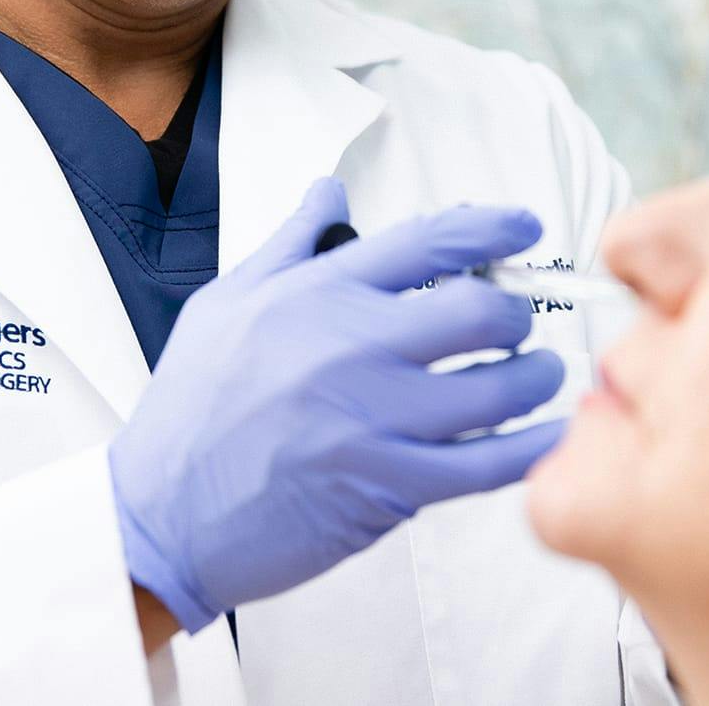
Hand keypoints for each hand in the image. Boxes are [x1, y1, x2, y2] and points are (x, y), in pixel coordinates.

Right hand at [109, 178, 565, 633]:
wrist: (159, 515)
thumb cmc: (189, 412)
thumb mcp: (226, 304)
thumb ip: (291, 245)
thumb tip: (330, 194)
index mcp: (316, 294)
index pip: (427, 242)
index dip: (492, 227)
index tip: (523, 228)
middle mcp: (351, 348)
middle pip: (480, 309)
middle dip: (517, 311)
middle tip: (518, 320)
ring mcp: (373, 420)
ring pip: (497, 388)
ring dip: (535, 378)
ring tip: (540, 375)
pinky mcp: (387, 487)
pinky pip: (486, 465)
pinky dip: (531, 449)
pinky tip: (548, 437)